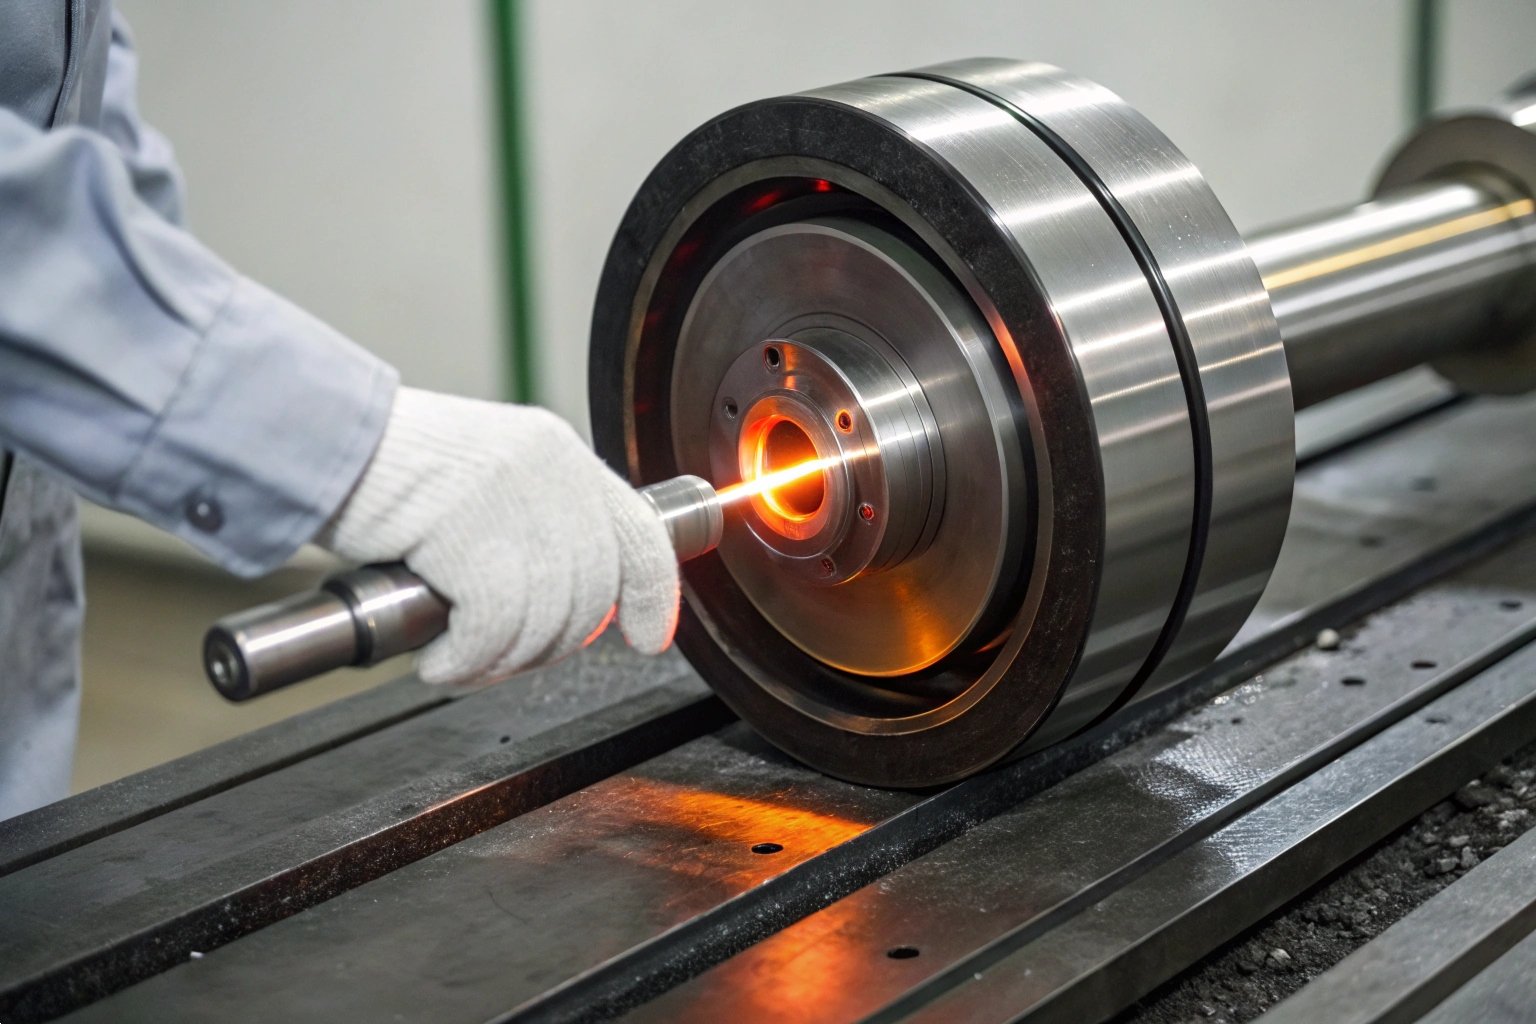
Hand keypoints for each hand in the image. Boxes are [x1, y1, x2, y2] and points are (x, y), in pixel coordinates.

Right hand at [315, 387, 677, 685]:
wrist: (320, 439)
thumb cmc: (386, 473)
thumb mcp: (484, 482)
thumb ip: (533, 524)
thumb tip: (565, 601)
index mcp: (560, 453)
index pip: (640, 534)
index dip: (654, 597)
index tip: (647, 639)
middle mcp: (550, 468)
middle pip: (591, 593)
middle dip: (549, 647)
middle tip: (498, 658)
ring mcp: (511, 496)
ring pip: (544, 616)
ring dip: (499, 660)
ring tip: (456, 660)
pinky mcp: (468, 527)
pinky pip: (494, 624)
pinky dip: (465, 659)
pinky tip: (436, 658)